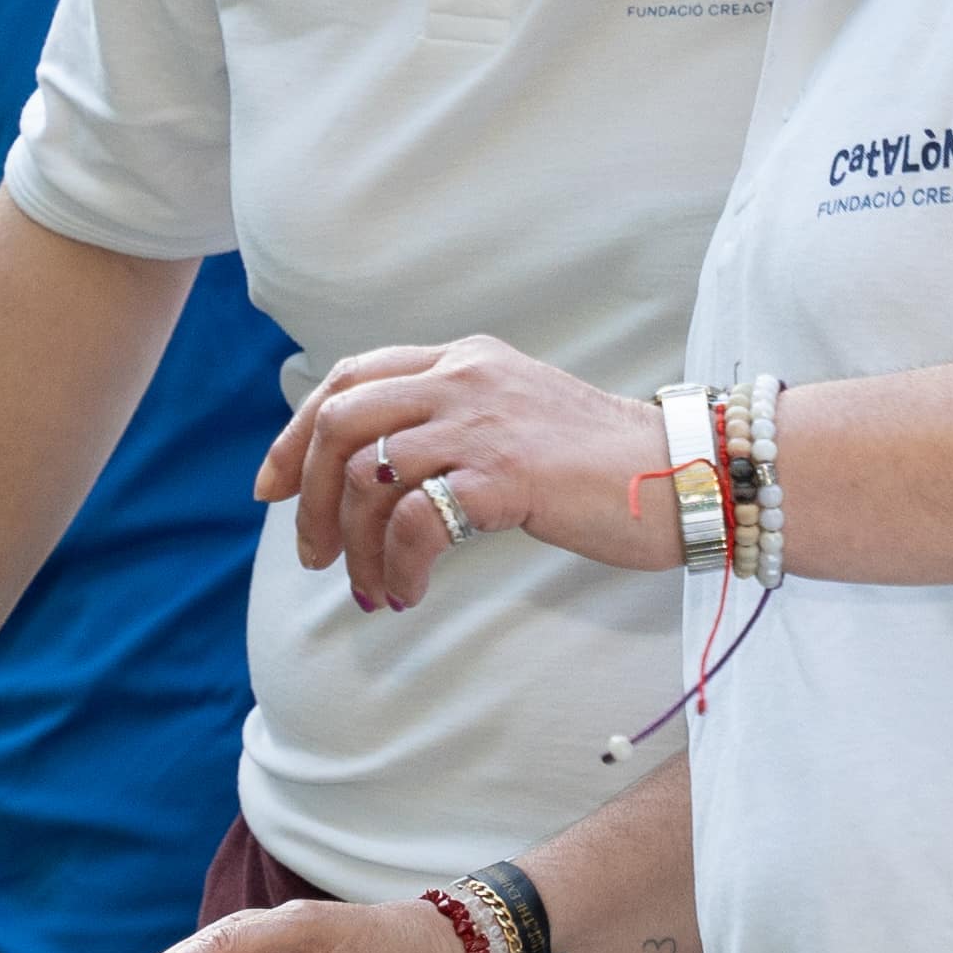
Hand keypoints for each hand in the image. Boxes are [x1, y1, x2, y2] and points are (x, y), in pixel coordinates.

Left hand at [261, 335, 668, 607]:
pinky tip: (410, 592)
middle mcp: (463, 379)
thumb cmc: (601, 464)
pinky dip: (399, 566)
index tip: (268, 488)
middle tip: (310, 554)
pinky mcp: (506, 475)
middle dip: (305, 495)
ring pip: (367, 476)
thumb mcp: (513, 418)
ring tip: (371, 590)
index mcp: (461, 360)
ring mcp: (483, 424)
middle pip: (339, 422)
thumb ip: (450, 424)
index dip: (294, 433)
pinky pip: (417, 522)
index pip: (348, 378)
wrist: (685, 471)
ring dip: (353, 546)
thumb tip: (374, 476)